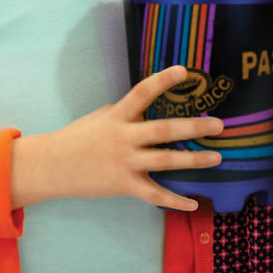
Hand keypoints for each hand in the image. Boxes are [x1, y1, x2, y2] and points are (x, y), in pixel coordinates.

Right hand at [10, 66, 222, 211]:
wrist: (54, 165)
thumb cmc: (80, 136)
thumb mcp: (102, 116)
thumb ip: (127, 112)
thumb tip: (150, 107)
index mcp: (119, 115)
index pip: (143, 92)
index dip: (163, 80)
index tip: (183, 70)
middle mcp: (124, 137)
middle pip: (163, 130)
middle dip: (193, 127)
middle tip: (218, 124)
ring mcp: (125, 162)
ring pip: (165, 161)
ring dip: (194, 160)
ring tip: (217, 156)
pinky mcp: (124, 185)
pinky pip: (154, 195)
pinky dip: (175, 201)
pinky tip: (194, 202)